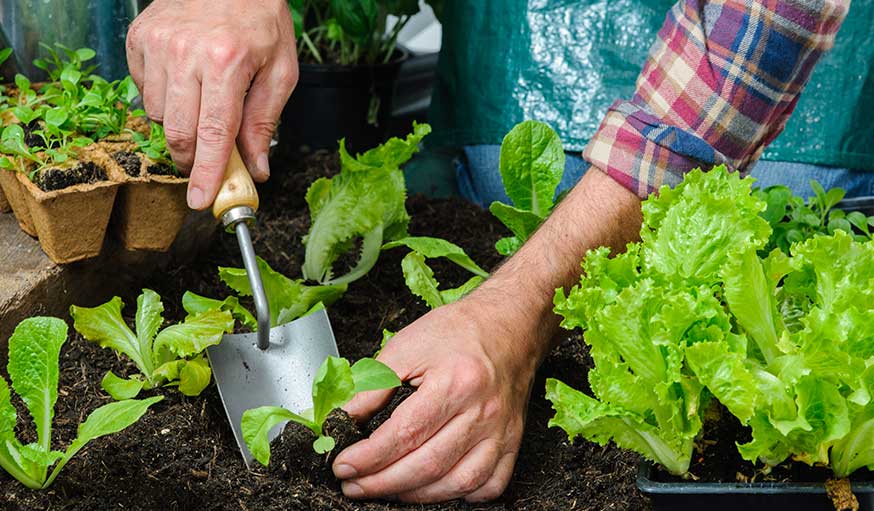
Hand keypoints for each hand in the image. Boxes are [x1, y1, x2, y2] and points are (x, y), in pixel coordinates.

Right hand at [126, 0, 297, 208]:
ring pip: (158, 115)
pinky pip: (143, 90)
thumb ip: (264, 122)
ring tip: (203, 102)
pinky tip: (185, 80)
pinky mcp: (139, 38)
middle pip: (179, 132)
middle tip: (206, 162)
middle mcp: (186, 53)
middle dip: (192, 158)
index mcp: (227, 62)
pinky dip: (164, 97)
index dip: (207, 173)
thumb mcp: (281, 70)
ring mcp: (157, 44)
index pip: (214, 133)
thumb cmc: (260, 21)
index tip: (200, 201)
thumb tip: (256, 169)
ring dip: (180, 124)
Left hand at [332, 292, 549, 502]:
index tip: (343, 465)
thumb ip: (373, 385)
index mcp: (455, 382)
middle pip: (428, 465)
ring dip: (415, 495)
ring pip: (458, 483)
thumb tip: (344, 418)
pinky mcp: (513, 441)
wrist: (509, 325)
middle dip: (382, 483)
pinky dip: (461, 496)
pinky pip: (490, 485)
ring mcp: (502, 431)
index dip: (368, 457)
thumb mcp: (407, 346)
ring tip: (385, 489)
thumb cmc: (459, 331)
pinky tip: (434, 488)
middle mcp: (482, 411)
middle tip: (354, 485)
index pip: (405, 434)